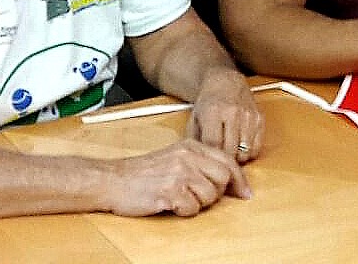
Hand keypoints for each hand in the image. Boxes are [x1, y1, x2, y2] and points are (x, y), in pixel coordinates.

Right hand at [104, 139, 246, 215]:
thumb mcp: (175, 157)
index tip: (244, 193)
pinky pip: (192, 208)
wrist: (113, 180)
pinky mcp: (170, 191)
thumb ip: (199, 163)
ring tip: (179, 198)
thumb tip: (228, 180)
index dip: (239, 180)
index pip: (228, 161)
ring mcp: (179, 173)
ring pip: (210, 195)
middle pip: (224, 178)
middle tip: (200, 197)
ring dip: (198, 203)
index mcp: (191, 146)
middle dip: (217, 193)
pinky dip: (184, 211)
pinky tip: (170, 204)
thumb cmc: (143, 173)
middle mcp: (188, 157)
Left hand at [187, 67, 264, 167]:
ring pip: (245, 151)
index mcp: (213, 112)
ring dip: (237, 157)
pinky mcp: (259, 118)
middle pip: (230, 150)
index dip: (211, 156)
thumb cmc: (208, 102)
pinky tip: (241, 147)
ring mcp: (248, 115)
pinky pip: (257, 147)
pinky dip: (249, 152)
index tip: (209, 160)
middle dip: (224, 159)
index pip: (213, 144)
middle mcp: (232, 112)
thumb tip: (198, 160)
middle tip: (219, 160)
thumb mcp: (194, 118)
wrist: (226, 83)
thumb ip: (194, 139)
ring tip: (230, 152)